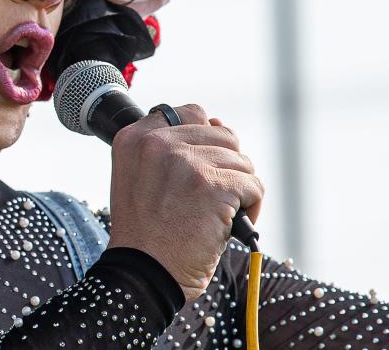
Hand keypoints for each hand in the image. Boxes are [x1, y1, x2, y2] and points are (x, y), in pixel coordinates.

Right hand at [106, 104, 264, 300]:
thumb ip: (168, 147)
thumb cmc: (146, 232)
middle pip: (222, 134)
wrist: (144, 274)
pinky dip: (251, 208)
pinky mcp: (214, 186)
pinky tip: (229, 225)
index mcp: (135, 138)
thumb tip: (217, 123)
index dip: (203, 140)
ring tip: (218, 214)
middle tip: (209, 198)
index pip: (191, 113)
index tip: (197, 169)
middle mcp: (157, 142)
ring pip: (241, 161)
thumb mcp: (139, 177)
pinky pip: (254, 186)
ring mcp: (186, 162)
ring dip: (238, 189)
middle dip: (225, 166)